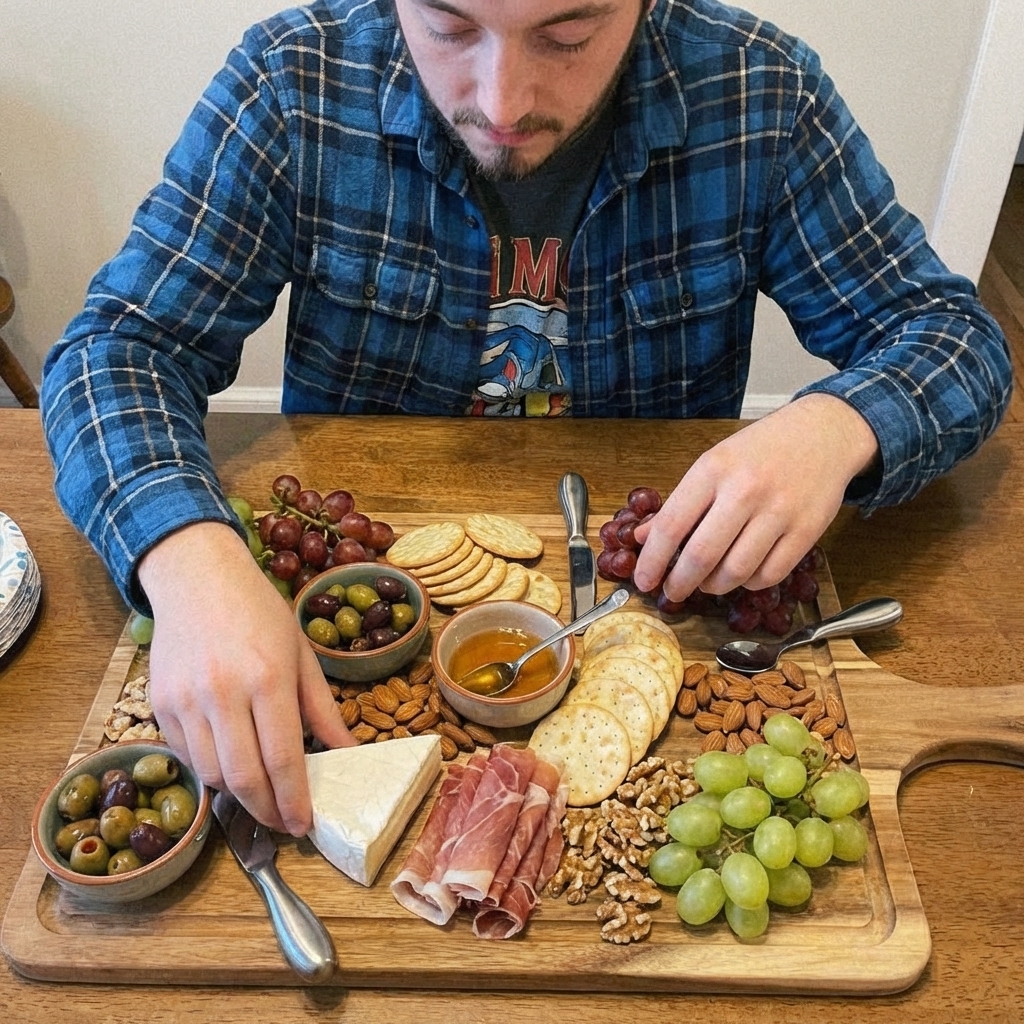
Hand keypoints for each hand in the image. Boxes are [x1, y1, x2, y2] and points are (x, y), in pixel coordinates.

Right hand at [138, 521, 353, 834]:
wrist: (198, 577)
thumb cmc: (259, 612)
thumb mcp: (302, 654)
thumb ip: (323, 709)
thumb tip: (349, 753)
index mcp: (268, 678)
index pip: (282, 759)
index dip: (294, 800)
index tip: (305, 825)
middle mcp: (223, 692)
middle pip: (243, 778)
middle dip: (267, 811)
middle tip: (283, 823)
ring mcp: (186, 700)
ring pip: (211, 774)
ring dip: (238, 795)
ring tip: (261, 795)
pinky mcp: (158, 704)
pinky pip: (186, 756)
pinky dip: (209, 769)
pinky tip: (229, 763)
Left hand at [633, 394, 878, 599]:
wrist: (823, 434)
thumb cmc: (760, 450)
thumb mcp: (713, 463)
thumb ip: (679, 503)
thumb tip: (643, 539)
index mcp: (713, 469)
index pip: (672, 525)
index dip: (653, 560)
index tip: (643, 580)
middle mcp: (745, 490)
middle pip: (702, 555)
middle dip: (680, 583)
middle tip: (672, 593)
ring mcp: (779, 512)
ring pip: (736, 572)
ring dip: (714, 586)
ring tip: (707, 583)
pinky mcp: (808, 530)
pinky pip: (770, 575)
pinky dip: (749, 584)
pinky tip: (742, 575)